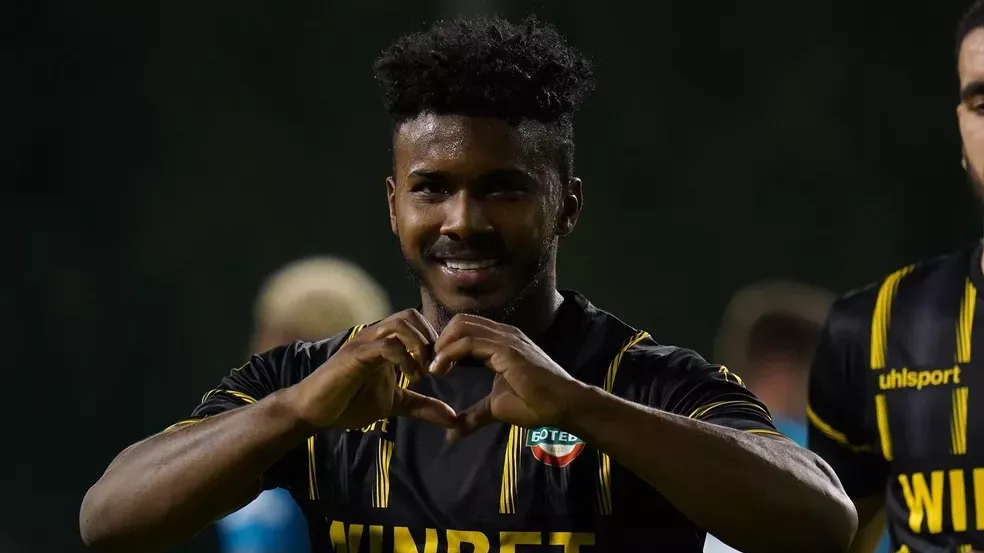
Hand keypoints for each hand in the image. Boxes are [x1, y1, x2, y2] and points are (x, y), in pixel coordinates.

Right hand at [285, 309, 455, 430]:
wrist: (315, 411)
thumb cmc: (350, 402)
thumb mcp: (395, 404)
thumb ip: (422, 406)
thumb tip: (453, 419)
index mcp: (386, 342)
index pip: (417, 322)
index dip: (435, 340)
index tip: (443, 368)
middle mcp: (375, 336)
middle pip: (411, 315)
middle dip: (430, 339)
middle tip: (436, 368)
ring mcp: (364, 343)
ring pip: (401, 323)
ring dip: (420, 346)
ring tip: (423, 373)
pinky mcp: (355, 355)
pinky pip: (387, 345)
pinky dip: (405, 359)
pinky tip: (411, 380)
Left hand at [430, 314, 582, 440]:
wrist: (563, 406)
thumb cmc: (536, 404)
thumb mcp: (496, 408)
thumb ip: (474, 415)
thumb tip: (452, 433)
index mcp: (501, 342)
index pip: (466, 329)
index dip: (445, 344)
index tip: (433, 366)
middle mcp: (502, 334)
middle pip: (460, 321)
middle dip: (440, 340)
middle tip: (430, 364)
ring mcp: (505, 338)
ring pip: (462, 326)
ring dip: (442, 345)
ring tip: (433, 367)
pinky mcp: (506, 349)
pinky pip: (469, 342)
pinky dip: (449, 353)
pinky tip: (441, 368)